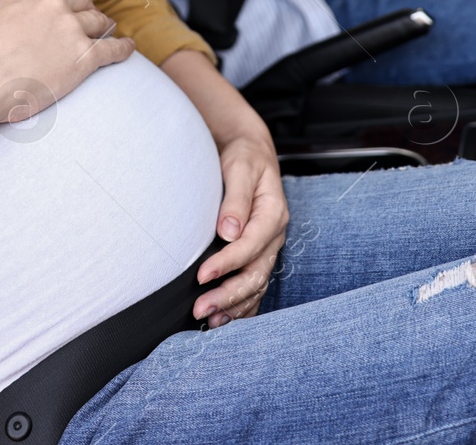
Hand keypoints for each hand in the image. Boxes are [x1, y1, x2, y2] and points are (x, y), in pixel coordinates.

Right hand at [0, 0, 134, 123]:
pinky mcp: (84, 56)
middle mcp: (54, 4)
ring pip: (98, 22)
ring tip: (108, 32)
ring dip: (103, 27)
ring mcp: (71, 29)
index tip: (73, 4)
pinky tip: (129, 47)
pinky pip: (112, 48)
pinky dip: (123, 47)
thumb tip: (20, 9)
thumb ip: (13, 5)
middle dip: (87, 11)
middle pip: (82, 3)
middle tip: (89, 21)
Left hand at [192, 130, 288, 327]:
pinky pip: (256, 285)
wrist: (251, 154)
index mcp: (273, 213)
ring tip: (210, 320)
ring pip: (257, 284)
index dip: (227, 263)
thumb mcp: (239, 168)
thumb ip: (235, 199)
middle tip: (200, 308)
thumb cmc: (244, 159)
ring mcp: (269, 247)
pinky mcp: (260, 254)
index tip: (202, 275)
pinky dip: (243, 305)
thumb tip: (228, 230)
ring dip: (235, 306)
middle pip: (256, 273)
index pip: (250, 245)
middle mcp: (274, 235)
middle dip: (229, 294)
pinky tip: (225, 318)